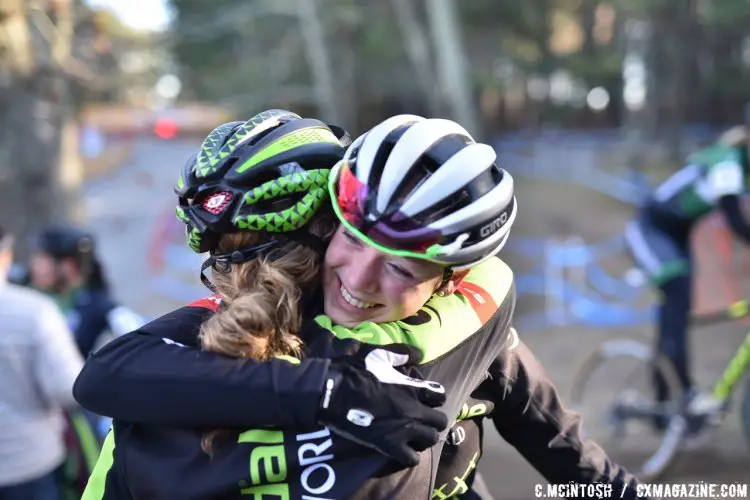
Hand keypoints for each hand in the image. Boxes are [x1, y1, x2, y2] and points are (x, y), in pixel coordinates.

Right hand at [317, 343, 447, 466]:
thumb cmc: (356, 372)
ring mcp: (404, 430)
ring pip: (430, 439)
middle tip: (423, 418)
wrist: (335, 394)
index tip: (427, 399)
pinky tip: (403, 449)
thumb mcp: (379, 354)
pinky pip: (411, 458)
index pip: (441, 396)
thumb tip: (419, 354)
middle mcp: (414, 410)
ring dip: (425, 436)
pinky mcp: (390, 446)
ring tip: (415, 434)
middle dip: (434, 419)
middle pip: (440, 421)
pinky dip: (410, 455)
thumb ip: (402, 353)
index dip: (435, 398)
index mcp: (412, 388)